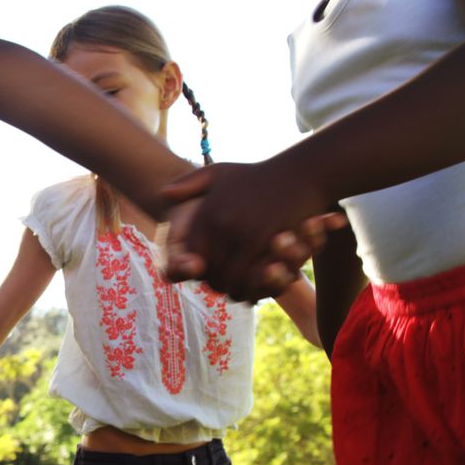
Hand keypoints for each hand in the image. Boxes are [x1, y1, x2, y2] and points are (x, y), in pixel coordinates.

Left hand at [162, 161, 336, 300]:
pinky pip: (254, 276)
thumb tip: (163, 193)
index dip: (203, 272)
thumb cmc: (258, 175)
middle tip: (228, 289)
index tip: (212, 275)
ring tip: (242, 292)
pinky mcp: (267, 241)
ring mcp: (244, 232)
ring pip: (231, 278)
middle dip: (219, 285)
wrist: (300, 172)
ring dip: (237, 290)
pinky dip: (254, 288)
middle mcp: (221, 224)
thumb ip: (190, 183)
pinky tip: (259, 287)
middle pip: (212, 272)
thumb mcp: (220, 172)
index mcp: (207, 214)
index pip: (194, 258)